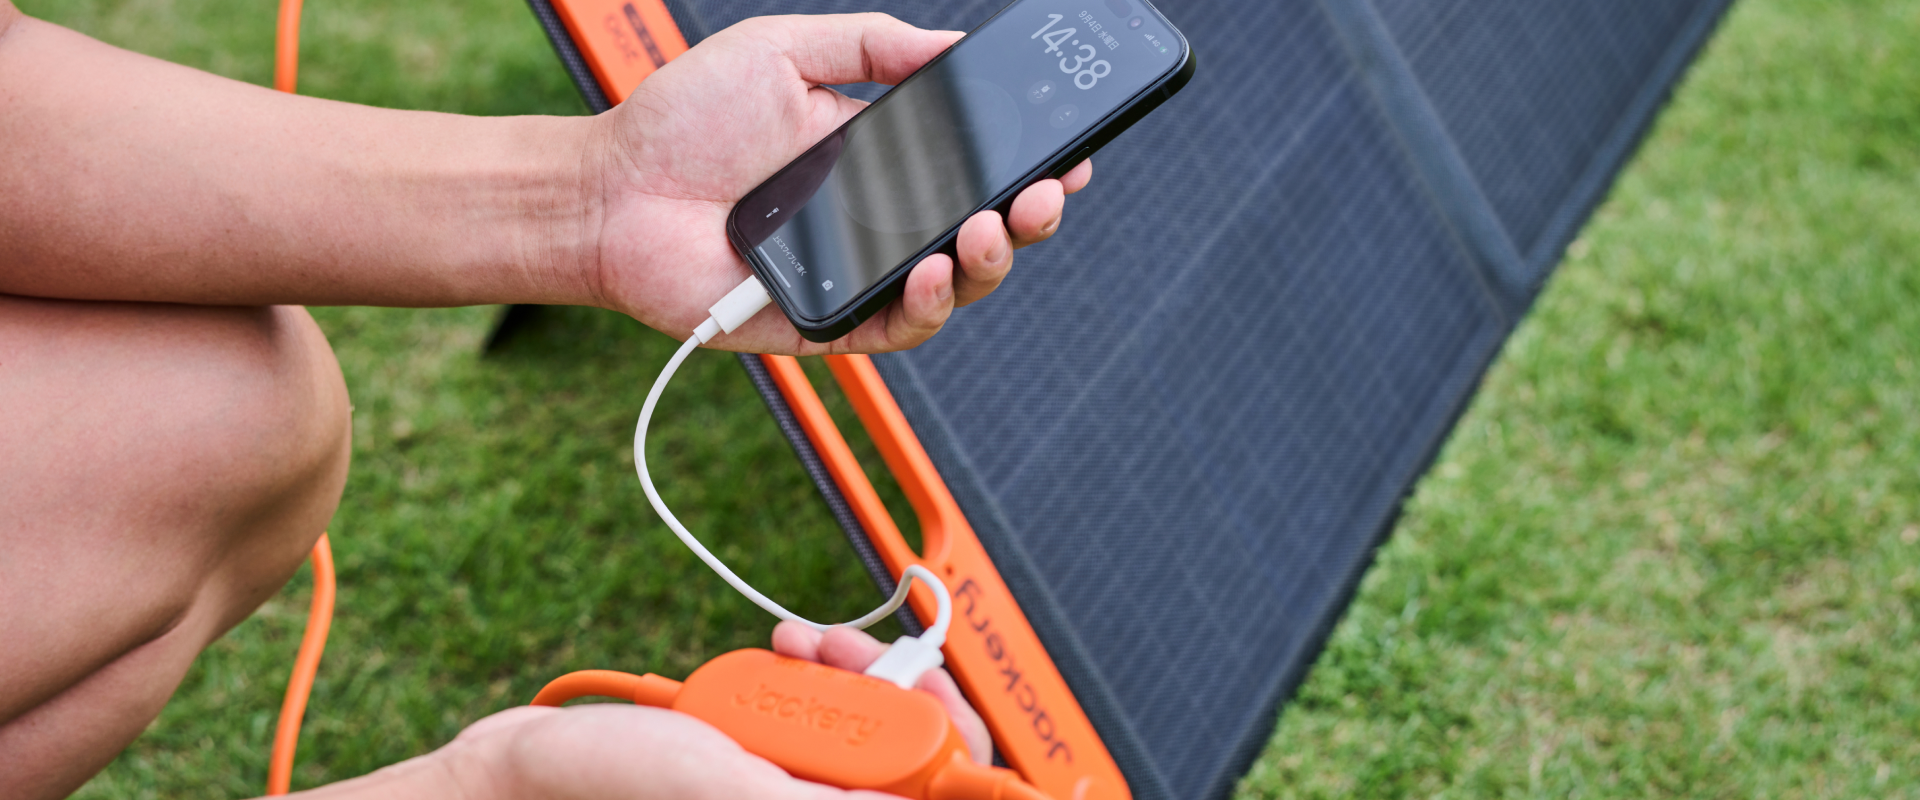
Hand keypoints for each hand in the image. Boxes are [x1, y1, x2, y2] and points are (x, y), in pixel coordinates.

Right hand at [292, 625, 991, 799]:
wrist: (522, 771)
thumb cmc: (604, 791)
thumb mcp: (728, 787)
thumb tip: (921, 794)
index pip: (934, 798)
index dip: (955, 751)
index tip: (936, 694)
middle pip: (915, 760)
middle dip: (896, 691)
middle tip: (854, 651)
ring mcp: (797, 791)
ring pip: (871, 728)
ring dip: (850, 672)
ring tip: (803, 642)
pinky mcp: (769, 763)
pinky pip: (822, 715)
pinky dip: (813, 674)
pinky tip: (784, 648)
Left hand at [583, 13, 1093, 354]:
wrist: (611, 189)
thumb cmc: (684, 120)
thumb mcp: (784, 51)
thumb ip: (871, 45)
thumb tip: (954, 47)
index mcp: (882, 159)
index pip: (976, 167)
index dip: (1030, 163)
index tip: (1071, 150)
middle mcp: (880, 222)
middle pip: (984, 231)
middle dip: (1030, 215)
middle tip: (1046, 191)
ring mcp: (858, 276)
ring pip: (954, 286)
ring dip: (988, 260)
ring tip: (988, 226)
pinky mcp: (826, 324)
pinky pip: (895, 327)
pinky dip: (925, 305)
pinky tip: (932, 272)